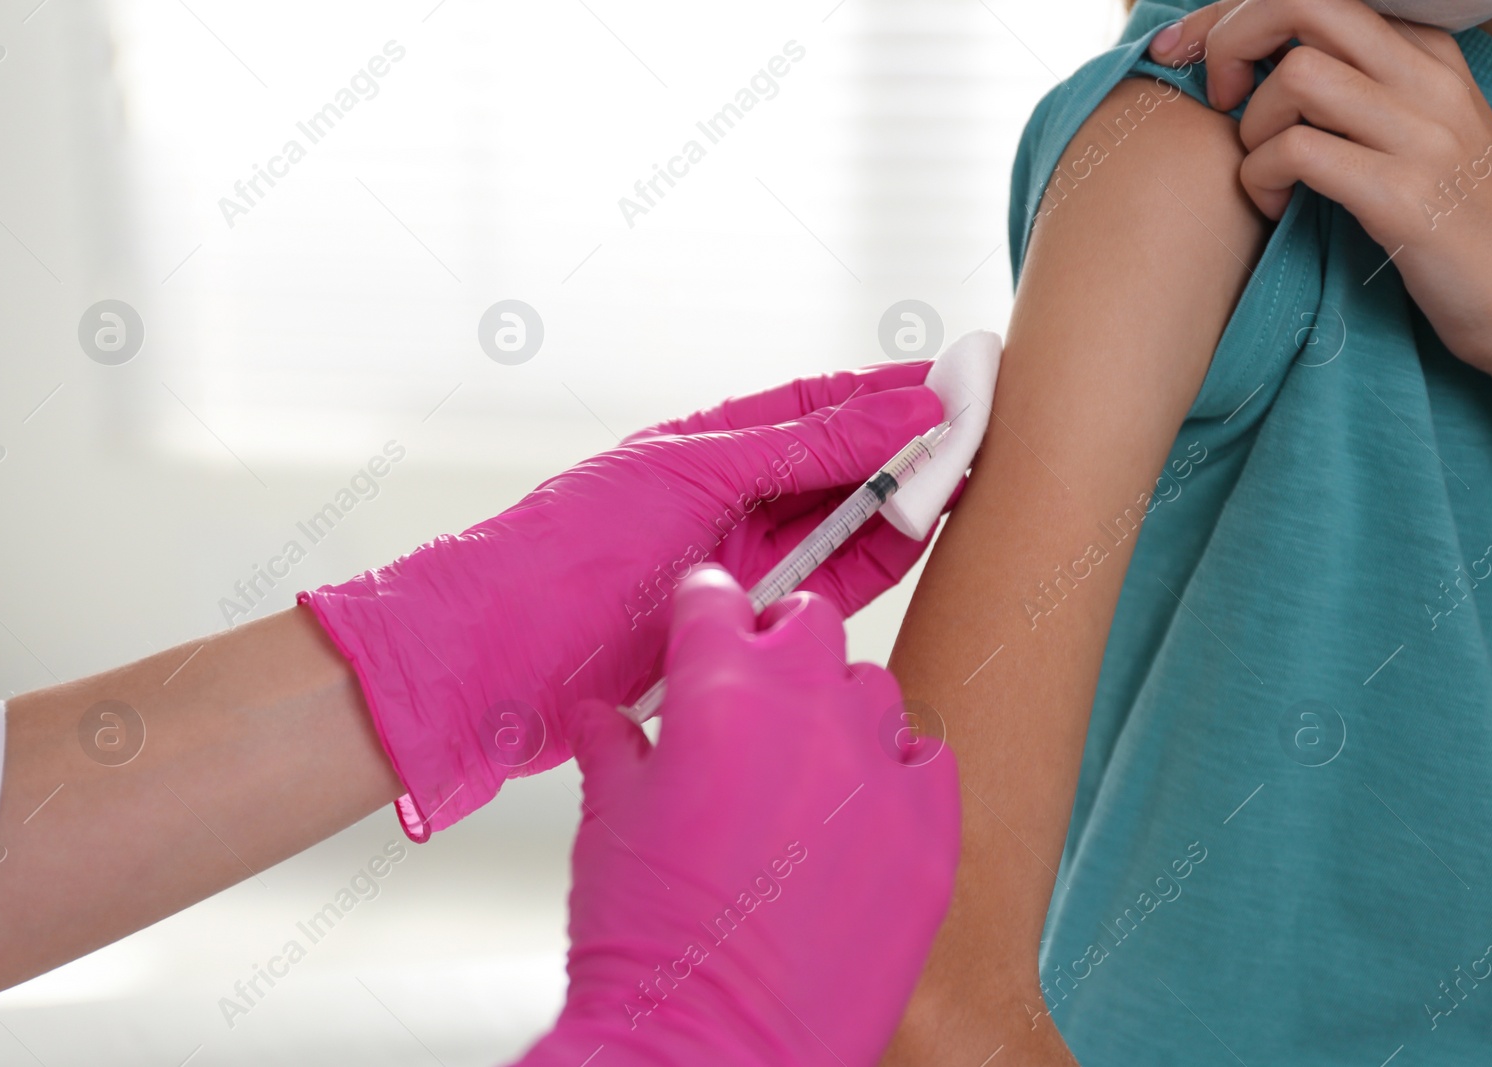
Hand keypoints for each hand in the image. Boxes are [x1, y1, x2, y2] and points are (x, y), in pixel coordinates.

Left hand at [299, 364, 947, 838]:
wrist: (500, 660)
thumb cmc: (570, 547)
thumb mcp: (694, 474)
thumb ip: (803, 447)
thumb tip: (902, 407)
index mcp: (706, 447)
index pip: (817, 404)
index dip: (886, 386)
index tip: (958, 372)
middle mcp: (731, 503)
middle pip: (842, 464)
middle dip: (912, 442)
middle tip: (990, 424)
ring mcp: (744, 567)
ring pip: (848, 525)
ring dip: (908, 500)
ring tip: (977, 471)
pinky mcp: (752, 628)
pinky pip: (836, 586)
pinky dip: (885, 558)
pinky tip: (929, 531)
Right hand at [515, 566, 960, 1066]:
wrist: (704, 1052)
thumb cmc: (646, 945)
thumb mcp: (605, 822)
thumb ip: (613, 747)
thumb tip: (606, 719)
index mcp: (719, 691)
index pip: (718, 599)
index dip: (704, 612)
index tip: (704, 626)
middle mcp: (808, 711)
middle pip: (809, 624)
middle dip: (777, 646)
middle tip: (753, 696)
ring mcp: (878, 771)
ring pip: (874, 690)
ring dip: (839, 711)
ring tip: (808, 771)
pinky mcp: (932, 833)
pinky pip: (930, 762)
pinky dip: (898, 774)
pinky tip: (862, 815)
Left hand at [1150, 0, 1491, 380]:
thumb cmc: (1448, 220)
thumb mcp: (1410, 134)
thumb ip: (1351, 91)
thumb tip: (1251, 68)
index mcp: (1425, 55)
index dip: (1232, 13)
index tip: (1181, 48)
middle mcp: (1427, 80)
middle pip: (1305, 2)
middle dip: (1231, 39)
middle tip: (1216, 96)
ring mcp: (1420, 135)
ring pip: (1296, 76)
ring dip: (1250, 125)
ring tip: (1261, 170)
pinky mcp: (1403, 196)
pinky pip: (1297, 152)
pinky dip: (1259, 177)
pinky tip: (1273, 207)